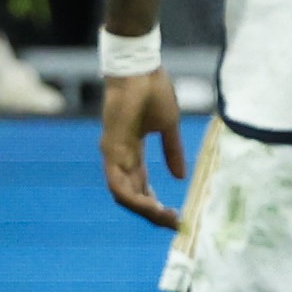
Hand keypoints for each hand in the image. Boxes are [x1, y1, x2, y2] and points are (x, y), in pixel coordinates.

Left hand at [98, 67, 185, 227]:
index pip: (140, 188)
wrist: (141, 69)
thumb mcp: (168, 128)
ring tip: (166, 217)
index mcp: (133, 154)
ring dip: (144, 209)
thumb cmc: (153, 91)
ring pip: (123, 195)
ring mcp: (113, 155)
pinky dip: (132, 197)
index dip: (156, 204)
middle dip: (152, 213)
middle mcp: (120, 159)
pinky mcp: (110, 149)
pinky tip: (150, 205)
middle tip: (174, 223)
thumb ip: (173, 153)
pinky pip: (117, 183)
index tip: (176, 216)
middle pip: (132, 196)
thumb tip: (181, 177)